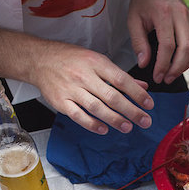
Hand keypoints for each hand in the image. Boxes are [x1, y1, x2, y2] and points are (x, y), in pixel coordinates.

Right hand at [32, 41, 154, 134]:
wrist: (39, 59)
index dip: (137, 93)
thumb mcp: (97, 61)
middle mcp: (84, 76)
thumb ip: (119, 76)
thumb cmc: (71, 59)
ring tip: (128, 127)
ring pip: (96, 107)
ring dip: (114, 119)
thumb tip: (143, 88)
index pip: (121, 79)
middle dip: (131, 110)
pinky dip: (91, 124)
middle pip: (111, 96)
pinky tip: (104, 129)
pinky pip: (78, 115)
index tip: (149, 104)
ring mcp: (71, 89)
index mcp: (96, 63)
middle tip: (145, 121)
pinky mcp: (61, 102)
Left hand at [128, 0, 188, 83]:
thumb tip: (144, 63)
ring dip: (186, 65)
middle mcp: (181, 15)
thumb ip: (138, 42)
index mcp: (164, 13)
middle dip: (176, 68)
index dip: (163, 65)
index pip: (168, 45)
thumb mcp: (133, 19)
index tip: (157, 76)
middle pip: (186, 48)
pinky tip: (182, 63)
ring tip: (173, 73)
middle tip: (166, 79)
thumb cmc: (144, 1)